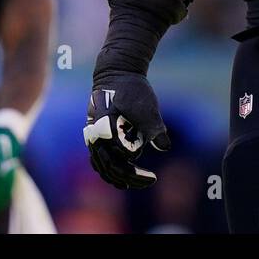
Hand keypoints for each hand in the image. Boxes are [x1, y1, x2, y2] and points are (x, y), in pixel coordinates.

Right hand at [85, 72, 168, 188]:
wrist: (117, 75)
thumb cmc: (132, 89)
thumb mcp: (145, 105)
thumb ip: (152, 126)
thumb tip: (165, 147)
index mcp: (105, 124)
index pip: (121, 151)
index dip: (135, 155)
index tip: (149, 160)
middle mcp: (96, 134)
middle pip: (110, 164)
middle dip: (130, 176)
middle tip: (151, 180)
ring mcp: (94, 138)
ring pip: (103, 166)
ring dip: (119, 177)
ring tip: (136, 183)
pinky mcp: (97, 139)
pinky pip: (100, 161)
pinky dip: (110, 172)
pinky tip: (122, 181)